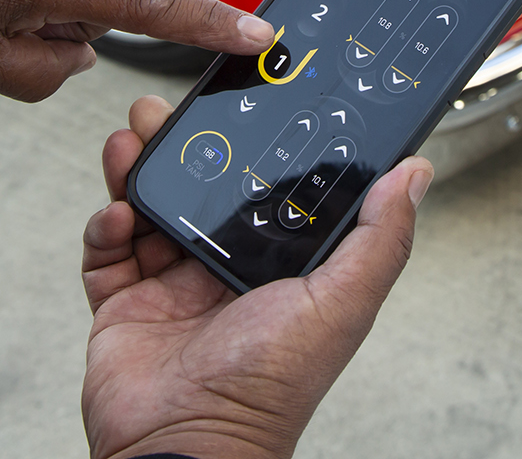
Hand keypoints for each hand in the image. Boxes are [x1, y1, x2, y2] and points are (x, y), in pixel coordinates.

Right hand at [82, 96, 432, 458]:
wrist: (185, 445)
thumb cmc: (268, 391)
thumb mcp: (340, 305)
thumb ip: (380, 239)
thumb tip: (416, 173)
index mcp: (278, 265)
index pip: (265, 185)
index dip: (254, 142)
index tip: (244, 98)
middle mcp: (225, 267)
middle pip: (200, 185)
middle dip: (181, 143)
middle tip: (167, 109)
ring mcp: (170, 284)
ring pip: (150, 204)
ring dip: (137, 167)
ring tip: (132, 138)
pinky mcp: (123, 302)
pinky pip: (107, 249)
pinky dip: (105, 225)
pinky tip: (118, 214)